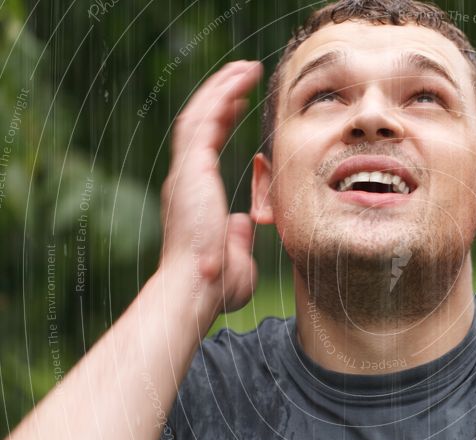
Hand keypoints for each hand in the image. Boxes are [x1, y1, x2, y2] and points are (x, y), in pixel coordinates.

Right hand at [159, 60, 262, 312]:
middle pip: (199, 123)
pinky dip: (220, 98)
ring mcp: (185, 173)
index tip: (238, 105)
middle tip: (241, 74)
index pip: (206, 147)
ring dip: (221, 88)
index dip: (221, 122)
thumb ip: (238, 236)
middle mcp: (184, 180)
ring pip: (199, 116)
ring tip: (244, 68)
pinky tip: (239, 82)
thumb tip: (245, 221)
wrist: (196, 290)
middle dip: (220, 95)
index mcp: (193, 196)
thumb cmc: (215, 285)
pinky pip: (204, 123)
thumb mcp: (235, 256)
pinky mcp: (192, 170)